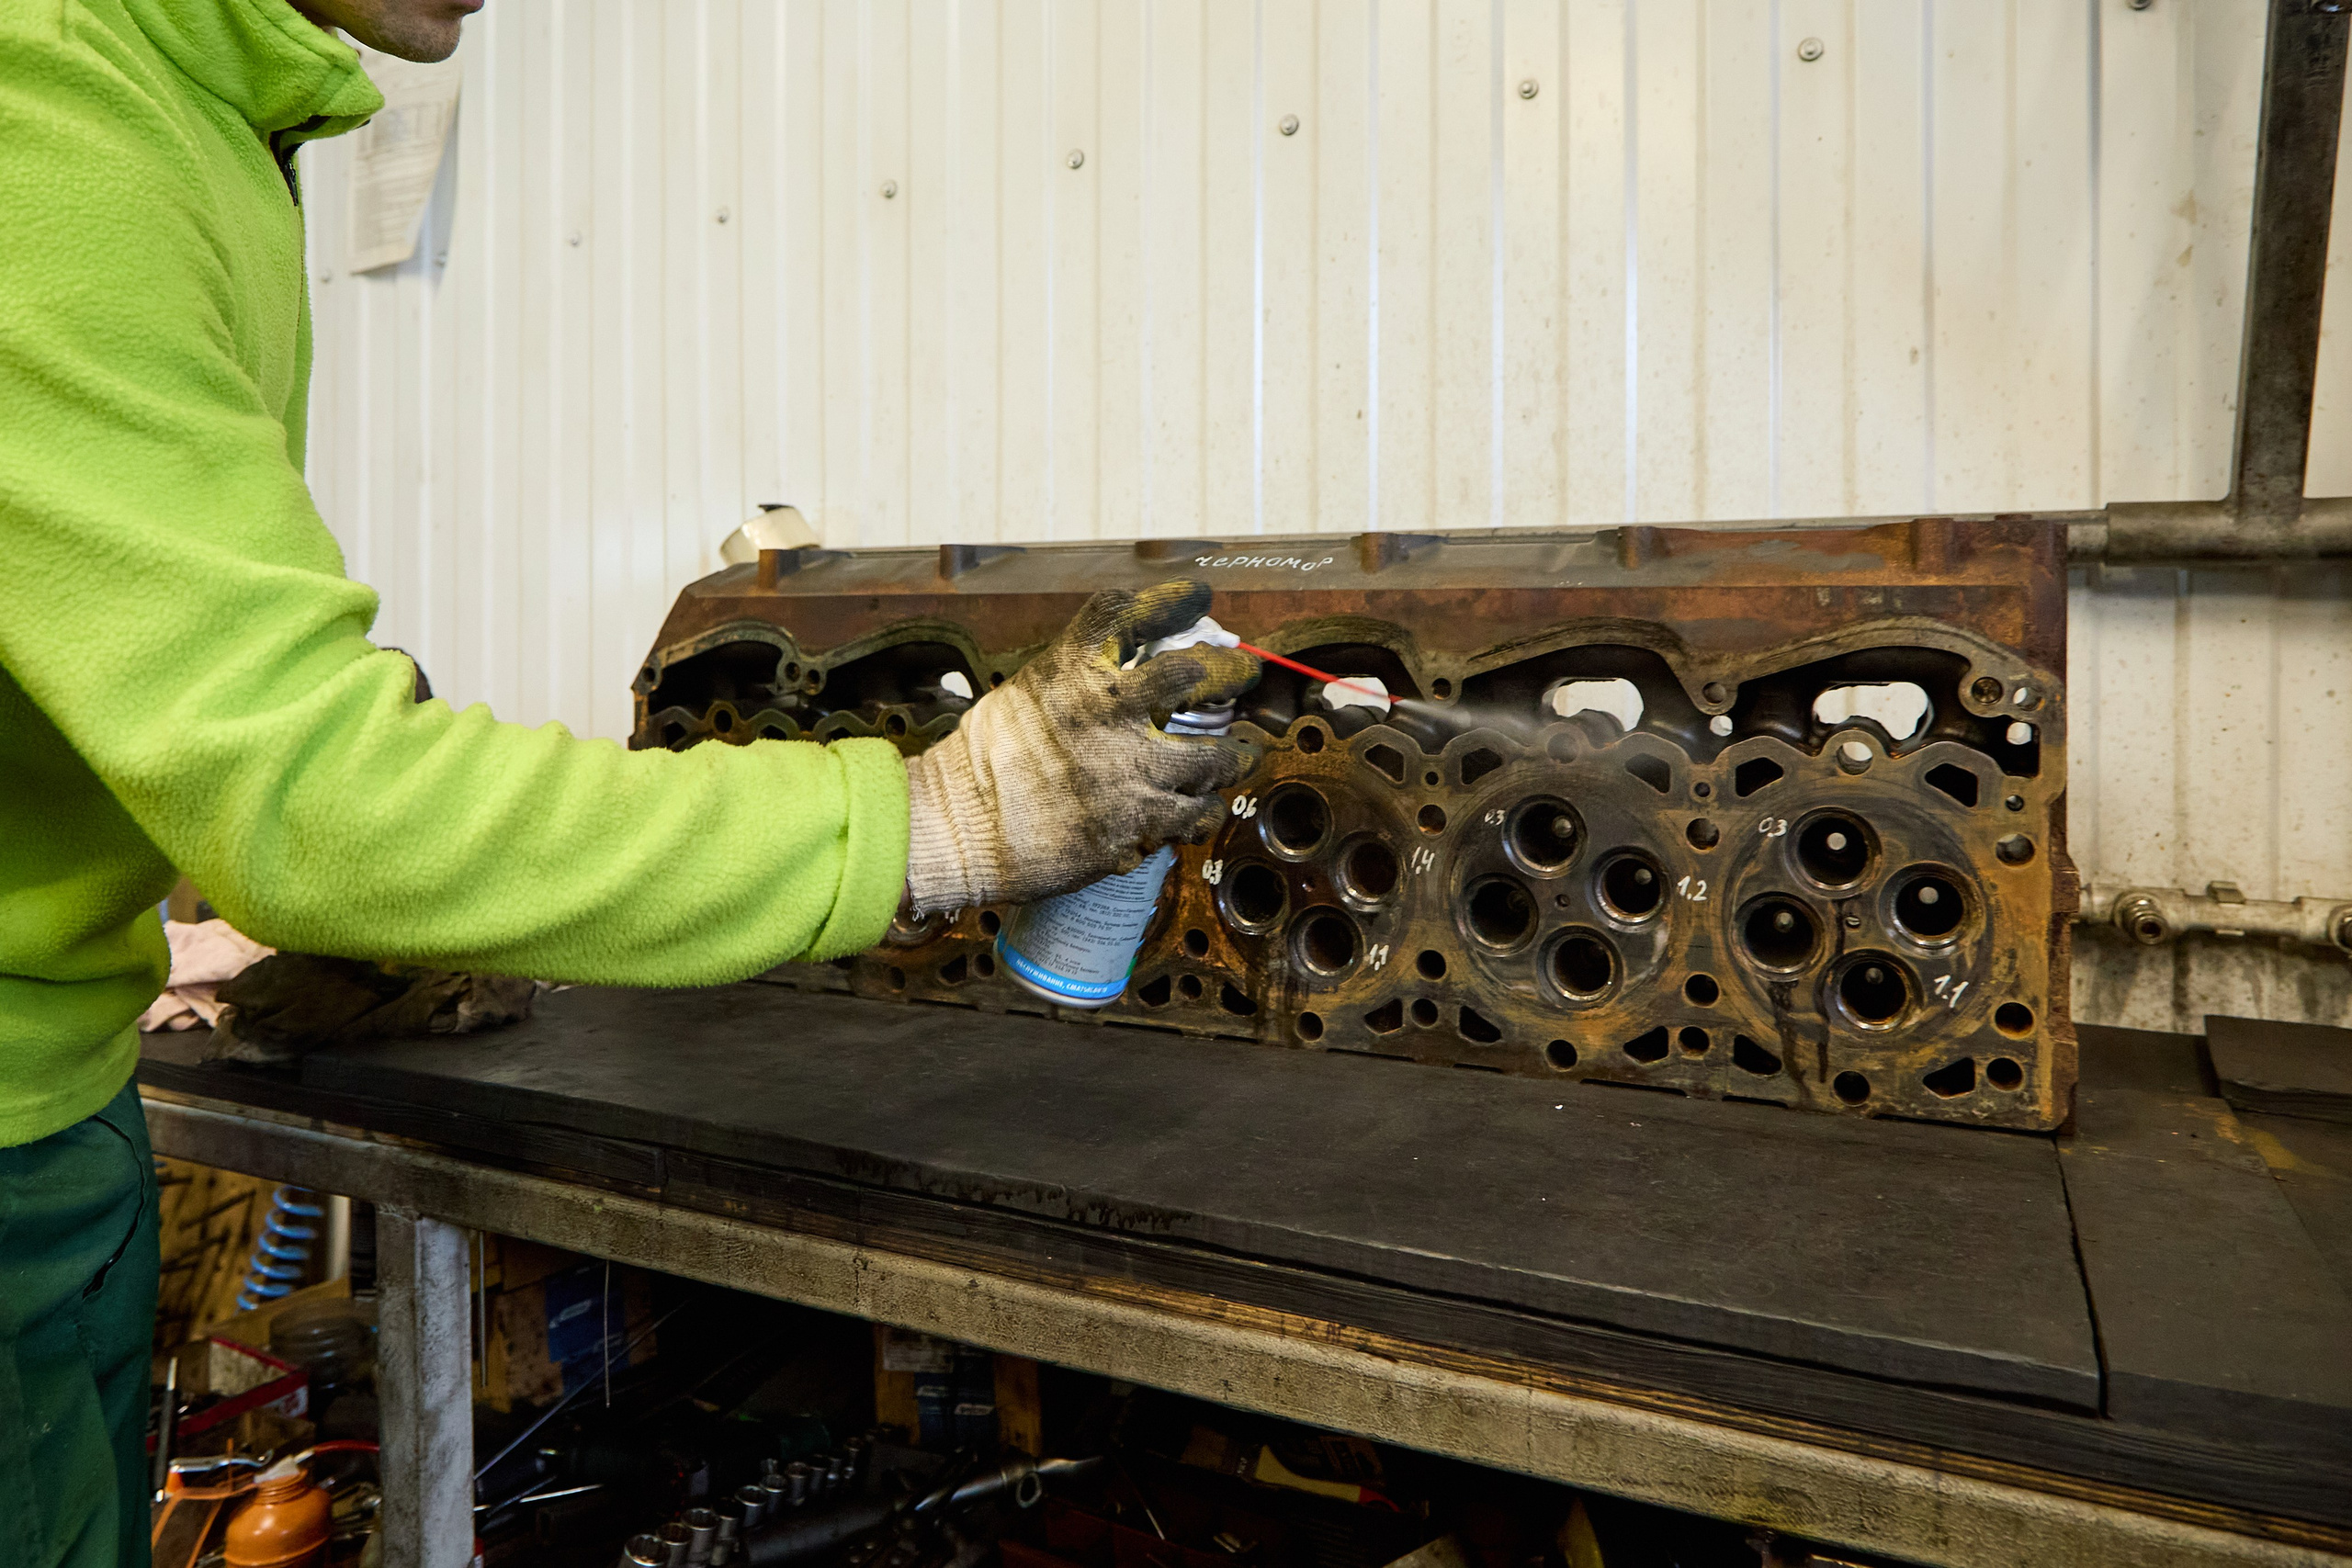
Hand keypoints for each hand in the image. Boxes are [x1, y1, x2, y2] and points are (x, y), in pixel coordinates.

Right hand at [903, 580, 1259, 912]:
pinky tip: (1203, 808)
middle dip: (1228, 672)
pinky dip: (1205, 810)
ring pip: (1214, 755)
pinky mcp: (1136, 820)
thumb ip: (1075, 684)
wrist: (956, 829)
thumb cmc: (982, 766)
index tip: (1197, 595)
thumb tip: (1117, 681)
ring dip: (1233, 756)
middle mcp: (1107, 707)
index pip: (1132, 613)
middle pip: (1193, 672)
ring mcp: (1127, 765)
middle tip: (1242, 674)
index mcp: (1072, 669)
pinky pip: (1197, 812)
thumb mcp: (1024, 698)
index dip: (1173, 600)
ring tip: (1239, 757)